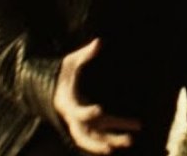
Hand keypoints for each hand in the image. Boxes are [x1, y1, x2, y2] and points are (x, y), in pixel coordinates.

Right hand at [53, 38, 141, 153]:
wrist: (55, 88)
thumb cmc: (64, 73)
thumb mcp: (71, 61)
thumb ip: (85, 54)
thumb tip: (99, 42)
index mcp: (67, 103)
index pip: (76, 111)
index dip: (87, 112)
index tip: (100, 109)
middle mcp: (73, 118)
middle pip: (85, 134)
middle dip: (99, 141)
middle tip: (114, 145)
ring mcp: (81, 123)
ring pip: (95, 137)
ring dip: (112, 140)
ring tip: (131, 140)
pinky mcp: (89, 123)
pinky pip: (102, 132)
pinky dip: (114, 134)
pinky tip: (131, 133)